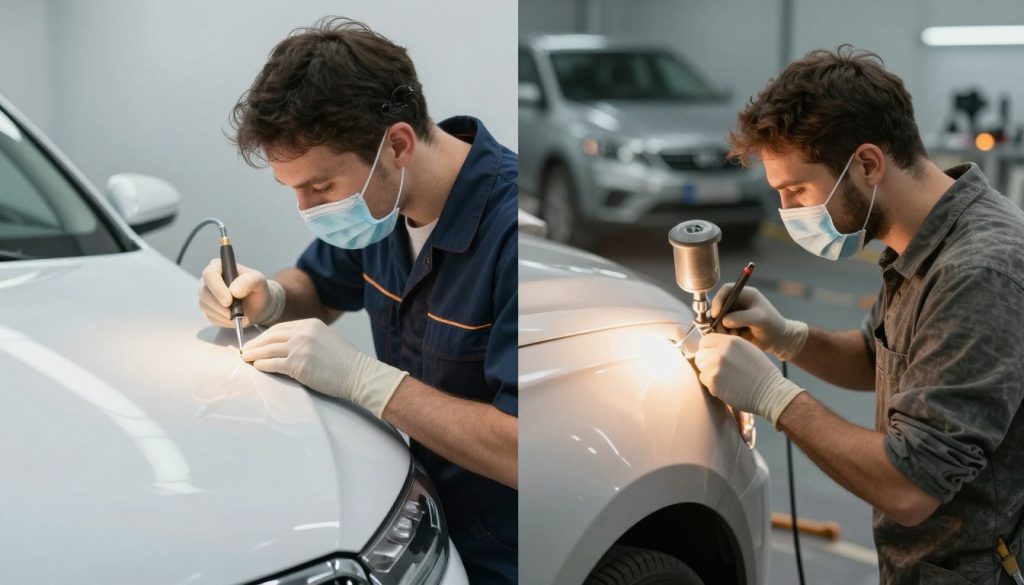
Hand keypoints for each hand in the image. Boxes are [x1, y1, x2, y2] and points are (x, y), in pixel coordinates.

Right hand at [199, 259, 284, 327]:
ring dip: (223, 314)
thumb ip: (249, 282)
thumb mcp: (259, 281)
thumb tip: (234, 291)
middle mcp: (208, 280)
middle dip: (219, 305)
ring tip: (241, 317)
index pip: (210, 274)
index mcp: (218, 267)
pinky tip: (236, 320)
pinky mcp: (208, 310)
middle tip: (235, 314)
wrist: (259, 305)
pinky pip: (211, 317)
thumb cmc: (257, 289)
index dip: (217, 288)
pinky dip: (224, 321)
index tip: (228, 301)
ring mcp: (206, 296)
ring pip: (206, 306)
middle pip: (204, 292)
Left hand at [241, 318, 406, 417]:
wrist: (359, 374)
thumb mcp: (327, 339)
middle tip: (244, 350)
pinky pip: (273, 363)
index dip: (265, 335)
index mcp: (310, 324)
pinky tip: (257, 366)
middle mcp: (303, 333)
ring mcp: (300, 348)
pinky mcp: (298, 364)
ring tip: (244, 358)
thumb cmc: (346, 361)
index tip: (256, 342)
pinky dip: (262, 365)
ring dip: (254, 354)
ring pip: (268, 349)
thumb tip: (289, 346)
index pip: (280, 327)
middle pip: (271, 336)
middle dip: (255, 344)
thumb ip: (308, 338)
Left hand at [694, 333, 804, 428]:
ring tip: (727, 379)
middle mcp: (721, 351)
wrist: (770, 392)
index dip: (707, 349)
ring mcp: (715, 366)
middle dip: (707, 363)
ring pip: (702, 368)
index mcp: (730, 341)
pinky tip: (727, 387)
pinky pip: (704, 381)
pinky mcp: (713, 381)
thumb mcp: (747, 349)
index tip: (712, 356)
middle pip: (700, 354)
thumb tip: (711, 348)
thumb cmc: (761, 373)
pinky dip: (712, 385)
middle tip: (721, 371)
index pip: (705, 340)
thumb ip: (728, 346)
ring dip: (710, 374)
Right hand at [711, 284, 808, 360]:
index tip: (715, 313)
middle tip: (720, 328)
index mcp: (746, 294)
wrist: (777, 340)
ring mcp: (734, 313)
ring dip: (721, 327)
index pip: (727, 290)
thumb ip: (742, 318)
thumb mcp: (759, 319)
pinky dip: (724, 332)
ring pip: (718, 317)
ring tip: (733, 334)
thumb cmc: (772, 326)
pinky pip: (721, 327)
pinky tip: (735, 337)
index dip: (718, 299)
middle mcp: (738, 302)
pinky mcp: (733, 324)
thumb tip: (724, 320)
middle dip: (717, 317)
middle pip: (719, 304)